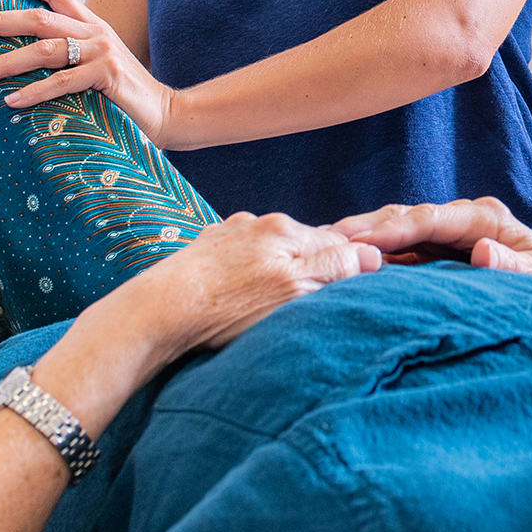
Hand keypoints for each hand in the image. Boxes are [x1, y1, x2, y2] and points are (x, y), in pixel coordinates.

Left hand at [0, 0, 179, 141]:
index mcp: (92, 24)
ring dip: (6, 62)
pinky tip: (11, 100)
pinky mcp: (107, 76)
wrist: (167, 112)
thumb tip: (40, 31)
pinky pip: (62, 82)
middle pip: (40, 17)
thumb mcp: (99, 59)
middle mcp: (96, 32)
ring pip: (45, 50)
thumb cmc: (124, 91)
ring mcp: (102, 52)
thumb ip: (72, 42)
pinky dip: (34, 92)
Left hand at [118, 213, 381, 354]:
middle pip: (304, 243)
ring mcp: (231, 232)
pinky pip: (241, 254)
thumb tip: (372, 255)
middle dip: (313, 265)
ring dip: (279, 266)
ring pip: (271, 247)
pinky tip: (239, 290)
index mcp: (287, 232)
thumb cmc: (227, 308)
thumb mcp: (292, 292)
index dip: (350, 265)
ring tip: (271, 297)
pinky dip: (248, 269)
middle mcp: (261, 222)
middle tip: (310, 298)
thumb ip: (333, 269)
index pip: (338, 244)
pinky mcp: (207, 245)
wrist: (160, 309)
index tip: (354, 288)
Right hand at [332, 197, 531, 292]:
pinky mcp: (438, 262)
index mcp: (487, 218)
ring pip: (398, 237)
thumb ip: (517, 267)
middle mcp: (463, 222)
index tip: (361, 239)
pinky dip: (373, 263)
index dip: (395, 227)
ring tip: (321, 252)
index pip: (432, 218)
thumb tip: (482, 250)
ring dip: (363, 243)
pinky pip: (400, 259)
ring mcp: (447, 241)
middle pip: (406, 220)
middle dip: (367, 229)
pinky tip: (342, 271)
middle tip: (324, 240)